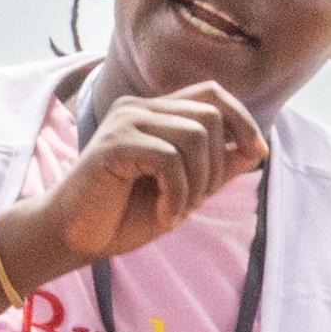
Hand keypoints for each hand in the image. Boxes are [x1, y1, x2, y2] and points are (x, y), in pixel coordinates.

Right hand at [24, 85, 264, 272]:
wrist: (73, 237)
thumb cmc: (123, 215)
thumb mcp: (184, 191)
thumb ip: (216, 168)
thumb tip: (256, 147)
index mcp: (154, 114)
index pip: (212, 94)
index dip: (242, 119)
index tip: (256, 153)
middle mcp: (139, 108)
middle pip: (210, 115)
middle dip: (217, 164)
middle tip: (198, 200)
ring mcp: (125, 122)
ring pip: (194, 136)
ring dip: (199, 183)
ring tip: (181, 209)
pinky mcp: (114, 144)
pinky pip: (169, 159)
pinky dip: (178, 194)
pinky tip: (166, 216)